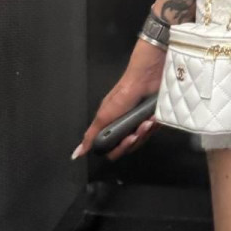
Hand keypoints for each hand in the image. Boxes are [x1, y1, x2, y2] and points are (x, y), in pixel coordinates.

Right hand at [73, 42, 164, 162]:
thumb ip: (91, 135)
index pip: (113, 150)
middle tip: (136, 133)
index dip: (118, 150)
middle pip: (128, 147)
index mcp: (111, 127)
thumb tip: (77, 154)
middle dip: (132, 141)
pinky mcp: (153, 118)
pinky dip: (153, 126)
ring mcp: (139, 123)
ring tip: (147, 122)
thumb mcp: (104, 115)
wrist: (147, 77)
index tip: (124, 141)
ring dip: (144, 133)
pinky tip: (153, 118)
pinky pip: (153, 132)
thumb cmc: (124, 93)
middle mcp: (125, 127)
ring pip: (141, 141)